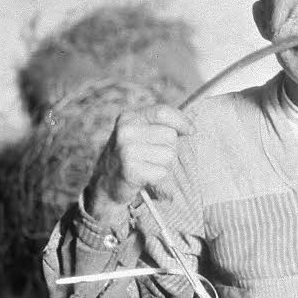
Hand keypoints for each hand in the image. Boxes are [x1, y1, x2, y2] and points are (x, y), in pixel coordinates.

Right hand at [85, 104, 195, 223]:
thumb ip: (159, 126)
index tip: (191, 131)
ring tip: (148, 166)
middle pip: (170, 135)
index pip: (162, 112)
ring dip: (164, 165)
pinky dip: (158, 177)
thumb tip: (190, 129)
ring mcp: (127, 150)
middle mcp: (126, 131)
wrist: (106, 185)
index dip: (181, 121)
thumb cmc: (130, 157)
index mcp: (128, 118)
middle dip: (169, 148)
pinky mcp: (130, 169)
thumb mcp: (138, 134)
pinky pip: (161, 172)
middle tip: (153, 156)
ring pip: (169, 155)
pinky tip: (145, 177)